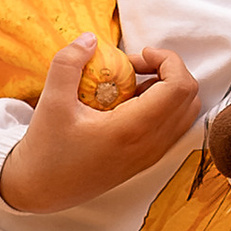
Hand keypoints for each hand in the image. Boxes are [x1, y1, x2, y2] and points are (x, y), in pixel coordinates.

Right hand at [0, 36, 201, 214]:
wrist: (41, 191)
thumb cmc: (45, 149)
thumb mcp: (51, 101)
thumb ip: (69, 63)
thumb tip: (90, 39)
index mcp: (132, 129)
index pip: (179, 87)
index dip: (167, 60)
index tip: (136, 55)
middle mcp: (150, 145)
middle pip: (190, 97)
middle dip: (168, 71)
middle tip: (133, 66)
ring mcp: (151, 155)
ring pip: (185, 113)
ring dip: (167, 88)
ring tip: (129, 82)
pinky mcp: (146, 160)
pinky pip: (172, 126)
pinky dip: (162, 106)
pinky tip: (126, 102)